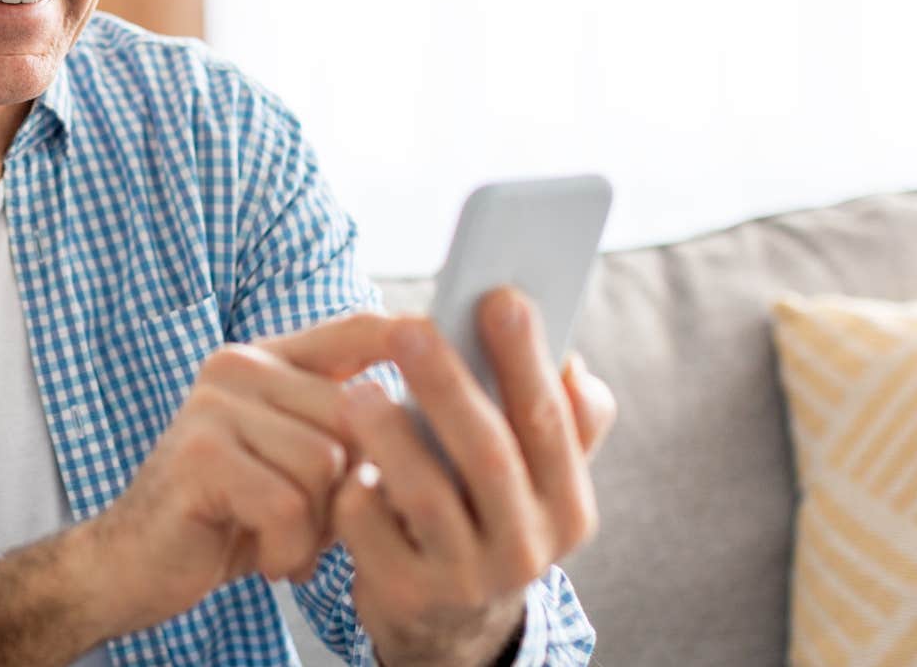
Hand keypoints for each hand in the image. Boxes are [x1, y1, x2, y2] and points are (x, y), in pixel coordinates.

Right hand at [83, 312, 406, 634]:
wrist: (136, 563)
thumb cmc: (230, 516)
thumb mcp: (298, 468)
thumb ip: (346, 435)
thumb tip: (432, 421)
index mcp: (265, 362)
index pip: (352, 330)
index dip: (406, 337)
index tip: (444, 341)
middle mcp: (237, 369)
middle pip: (352, 415)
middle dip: (350, 488)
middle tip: (315, 527)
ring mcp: (213, 408)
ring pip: (325, 464)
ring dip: (317, 528)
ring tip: (284, 543)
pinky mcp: (199, 457)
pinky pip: (287, 504)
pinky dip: (288, 549)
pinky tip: (265, 558)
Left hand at [330, 287, 616, 666]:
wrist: (446, 620)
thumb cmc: (485, 515)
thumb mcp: (534, 482)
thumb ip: (562, 423)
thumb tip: (572, 360)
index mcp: (568, 506)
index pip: (554, 424)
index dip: (528, 361)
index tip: (500, 297)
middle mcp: (529, 548)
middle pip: (488, 456)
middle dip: (449, 386)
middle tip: (410, 329)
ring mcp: (467, 578)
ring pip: (427, 498)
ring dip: (391, 436)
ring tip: (358, 390)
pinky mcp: (407, 594)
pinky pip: (373, 531)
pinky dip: (358, 490)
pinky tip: (344, 462)